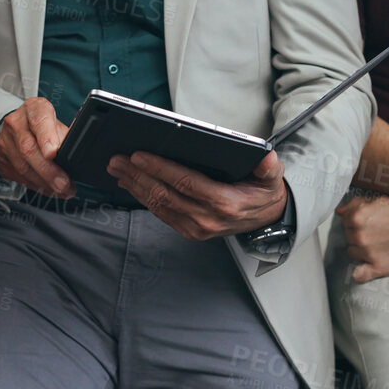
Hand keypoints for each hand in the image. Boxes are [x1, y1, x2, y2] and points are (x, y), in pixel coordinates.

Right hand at [0, 98, 73, 197]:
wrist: (17, 127)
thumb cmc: (43, 125)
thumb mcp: (56, 122)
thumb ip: (66, 135)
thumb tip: (78, 151)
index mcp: (33, 108)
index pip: (39, 119)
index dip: (46, 137)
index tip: (54, 153)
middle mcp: (16, 122)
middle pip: (29, 148)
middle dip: (48, 170)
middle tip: (63, 183)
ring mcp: (5, 141)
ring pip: (23, 166)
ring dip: (44, 182)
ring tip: (62, 190)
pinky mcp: (0, 158)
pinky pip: (18, 176)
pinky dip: (36, 186)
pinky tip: (49, 189)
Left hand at [106, 150, 286, 239]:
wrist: (266, 218)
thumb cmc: (263, 191)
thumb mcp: (271, 176)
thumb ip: (268, 166)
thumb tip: (266, 156)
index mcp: (224, 203)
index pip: (185, 182)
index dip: (159, 169)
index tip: (138, 156)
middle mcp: (207, 219)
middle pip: (165, 194)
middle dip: (137, 176)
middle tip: (117, 160)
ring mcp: (196, 228)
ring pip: (159, 206)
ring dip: (135, 187)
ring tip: (117, 170)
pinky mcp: (189, 232)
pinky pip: (162, 214)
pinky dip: (143, 199)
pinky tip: (132, 184)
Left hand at [337, 193, 388, 282]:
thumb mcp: (382, 199)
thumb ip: (356, 204)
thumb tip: (338, 211)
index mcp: (358, 215)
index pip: (344, 221)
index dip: (355, 220)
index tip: (370, 222)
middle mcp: (360, 234)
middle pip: (347, 236)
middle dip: (358, 234)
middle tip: (378, 232)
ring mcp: (368, 252)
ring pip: (352, 253)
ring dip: (361, 250)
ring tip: (381, 244)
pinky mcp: (379, 267)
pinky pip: (358, 275)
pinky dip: (360, 273)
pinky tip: (367, 267)